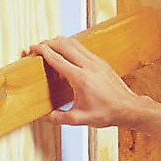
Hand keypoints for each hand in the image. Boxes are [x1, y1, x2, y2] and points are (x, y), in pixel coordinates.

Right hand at [28, 36, 144, 128]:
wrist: (128, 108)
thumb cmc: (106, 113)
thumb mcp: (80, 119)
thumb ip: (60, 117)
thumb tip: (46, 117)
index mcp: (80, 78)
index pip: (57, 59)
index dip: (42, 51)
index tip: (33, 48)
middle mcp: (88, 66)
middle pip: (64, 45)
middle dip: (49, 42)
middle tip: (39, 46)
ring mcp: (96, 62)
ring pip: (75, 43)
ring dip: (61, 42)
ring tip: (51, 45)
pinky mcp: (102, 63)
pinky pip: (83, 49)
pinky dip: (72, 47)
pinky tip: (68, 53)